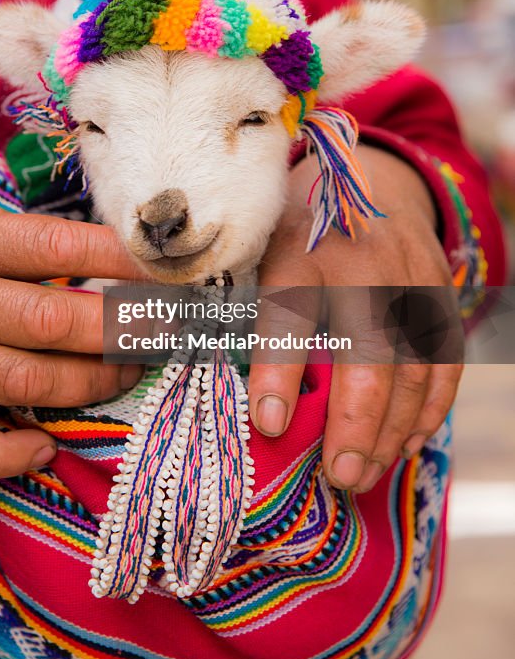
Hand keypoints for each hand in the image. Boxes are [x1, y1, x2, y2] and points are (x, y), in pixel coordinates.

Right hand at [0, 184, 140, 478]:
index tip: (164, 270)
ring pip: (31, 383)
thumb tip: (61, 251)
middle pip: (60, 320)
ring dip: (93, 383)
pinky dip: (14, 456)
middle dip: (127, 328)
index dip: (123, 260)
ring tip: (129, 374)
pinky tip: (47, 448)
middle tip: (168, 330)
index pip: (60, 248)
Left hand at [252, 146, 462, 492]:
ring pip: (412, 365)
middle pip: (366, 349)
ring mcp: (409, 276)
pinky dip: (429, 410)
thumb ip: (240, 303)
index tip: (268, 425)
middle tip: (336, 476)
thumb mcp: (258, 248)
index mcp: (299, 245)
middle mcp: (360, 260)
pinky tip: (404, 446)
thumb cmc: (296, 231)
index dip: (279, 369)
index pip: (289, 309)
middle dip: (353, 421)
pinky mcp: (440, 292)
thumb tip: (215, 379)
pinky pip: (443, 360)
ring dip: (390, 430)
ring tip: (361, 475)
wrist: (371, 182)